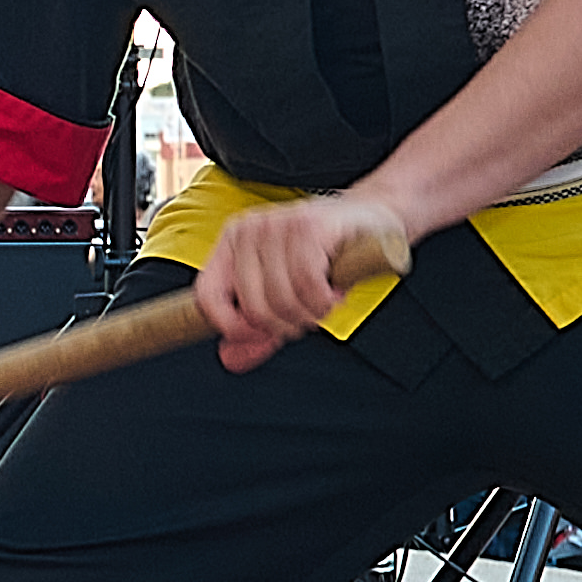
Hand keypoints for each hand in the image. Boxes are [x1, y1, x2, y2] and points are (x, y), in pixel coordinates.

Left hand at [195, 193, 413, 363]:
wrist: (374, 222)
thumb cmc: (326, 258)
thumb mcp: (286, 292)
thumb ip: (259, 327)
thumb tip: (231, 360)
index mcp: (233, 241)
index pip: (208, 294)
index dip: (231, 327)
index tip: (260, 337)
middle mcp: (249, 229)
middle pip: (252, 306)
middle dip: (284, 325)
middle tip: (307, 317)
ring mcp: (277, 224)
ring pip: (281, 299)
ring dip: (310, 314)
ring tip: (323, 302)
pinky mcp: (308, 226)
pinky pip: (307, 286)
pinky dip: (325, 301)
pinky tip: (334, 292)